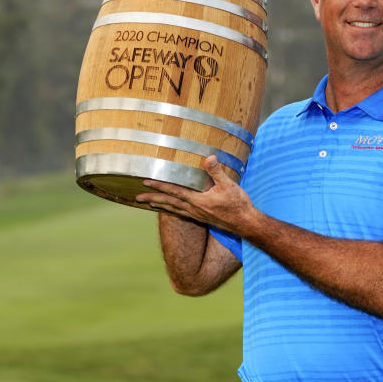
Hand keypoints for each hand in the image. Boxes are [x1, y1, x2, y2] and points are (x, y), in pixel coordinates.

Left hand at [135, 155, 257, 235]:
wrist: (245, 223)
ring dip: (160, 205)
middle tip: (138, 197)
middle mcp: (194, 209)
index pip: (174, 191)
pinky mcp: (201, 218)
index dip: (159, 186)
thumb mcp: (229, 185)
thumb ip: (217, 171)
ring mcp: (197, 215)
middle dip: (153, 198)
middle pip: (169, 203)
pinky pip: (181, 214)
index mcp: (198, 201)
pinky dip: (172, 211)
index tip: (146, 181)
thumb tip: (209, 158)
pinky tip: (170, 210)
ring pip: (173, 210)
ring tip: (149, 203)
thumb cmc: (237, 204)